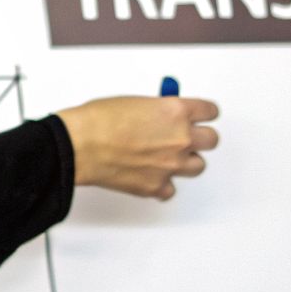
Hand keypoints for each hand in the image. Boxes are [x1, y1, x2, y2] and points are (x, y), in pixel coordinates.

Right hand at [55, 95, 218, 199]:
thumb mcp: (135, 102)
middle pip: (212, 140)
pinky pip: (170, 189)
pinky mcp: (157, 187)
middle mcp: (180, 139)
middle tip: (187, 135)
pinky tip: (152, 175)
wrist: (79, 146)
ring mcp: (171, 165)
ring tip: (169, 157)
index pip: (210, 111)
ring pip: (198, 166)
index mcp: (176, 112)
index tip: (202, 115)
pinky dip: (163, 184)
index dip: (205, 113)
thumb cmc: (97, 121)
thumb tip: (163, 117)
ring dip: (186, 161)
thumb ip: (157, 110)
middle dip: (200, 137)